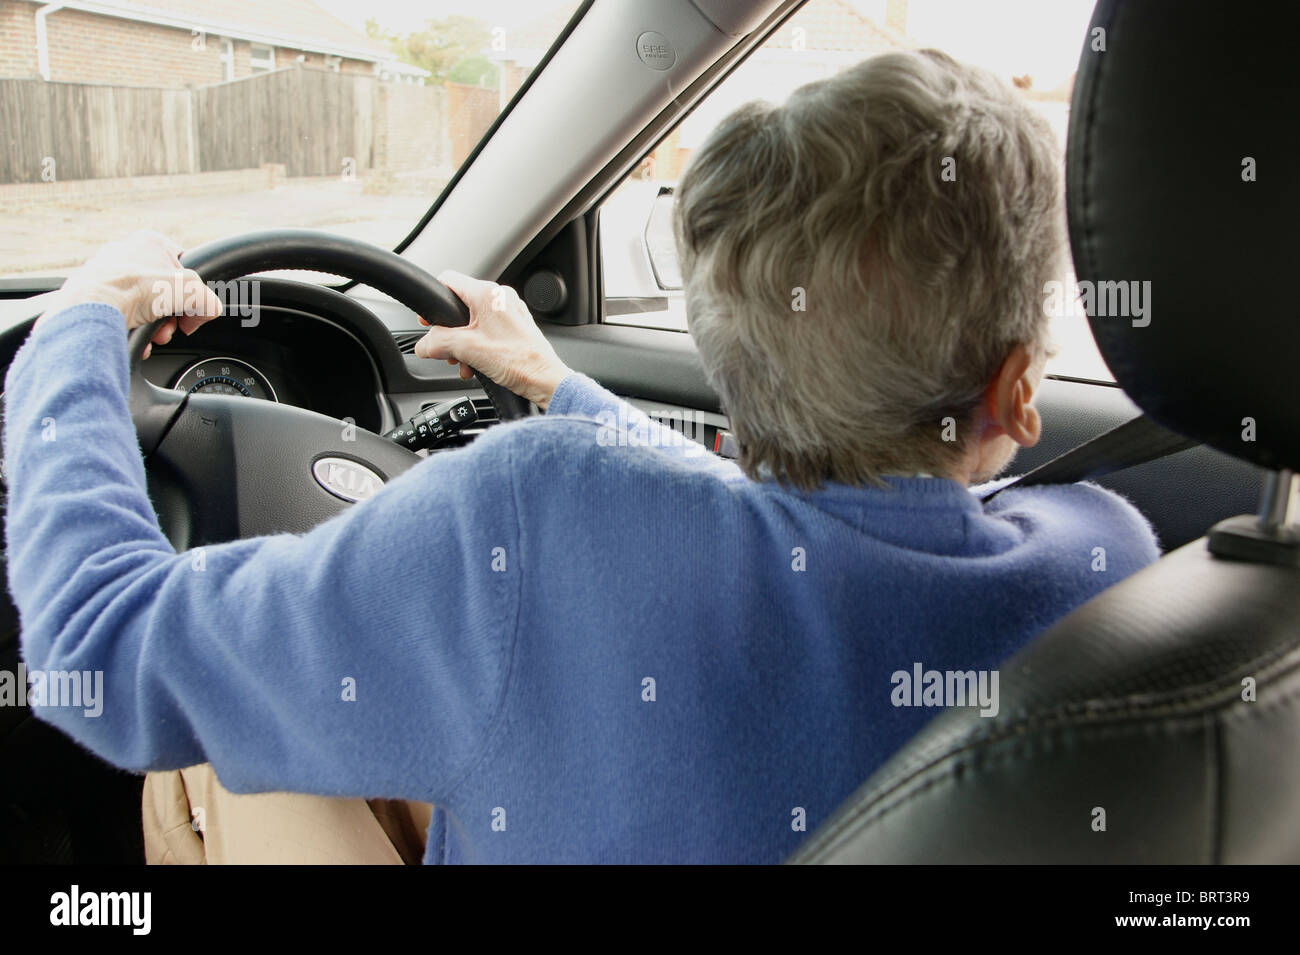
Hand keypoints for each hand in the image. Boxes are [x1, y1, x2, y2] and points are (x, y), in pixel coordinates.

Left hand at [34, 231, 223, 357]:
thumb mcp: (193, 291)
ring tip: (151, 334)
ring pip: (144, 306)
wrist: (91, 308)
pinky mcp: (92, 295)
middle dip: (171, 316)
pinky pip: (123, 315)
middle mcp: (125, 253)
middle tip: (169, 326)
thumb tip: (204, 314)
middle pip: (164, 292)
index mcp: (150, 242)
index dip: (192, 295)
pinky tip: (135, 336)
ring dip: (154, 326)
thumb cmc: (134, 289)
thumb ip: (209, 301)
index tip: (189, 312)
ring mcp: (106, 274)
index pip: (184, 270)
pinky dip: (133, 330)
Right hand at [415, 270, 571, 409]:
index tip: (427, 319)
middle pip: (460, 305)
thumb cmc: (518, 361)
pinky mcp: (516, 326)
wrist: (545, 380)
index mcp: (487, 293)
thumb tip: (423, 345)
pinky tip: (476, 364)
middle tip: (445, 349)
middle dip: (449, 331)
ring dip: (463, 342)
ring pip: (474, 320)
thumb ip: (438, 343)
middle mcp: (500, 297)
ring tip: (463, 362)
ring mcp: (510, 311)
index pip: (448, 280)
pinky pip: (488, 329)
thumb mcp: (466, 349)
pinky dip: (478, 345)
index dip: (433, 299)